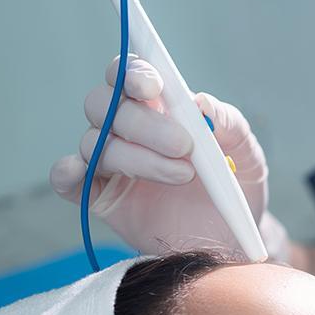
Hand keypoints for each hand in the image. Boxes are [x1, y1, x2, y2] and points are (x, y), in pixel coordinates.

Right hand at [50, 55, 287, 259]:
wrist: (234, 242)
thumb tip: (201, 102)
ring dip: (139, 157)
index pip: (126, 76)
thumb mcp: (247, 155)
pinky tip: (79, 172)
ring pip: (96, 143)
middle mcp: (127, 132)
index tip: (153, 85)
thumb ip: (231, 124)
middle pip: (105, 106)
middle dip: (143, 123)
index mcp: (158, 109)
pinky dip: (67, 172)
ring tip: (184, 175)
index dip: (132, 72)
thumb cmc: (237, 190)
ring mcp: (111, 166)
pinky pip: (68, 182)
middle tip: (184, 146)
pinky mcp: (102, 200)